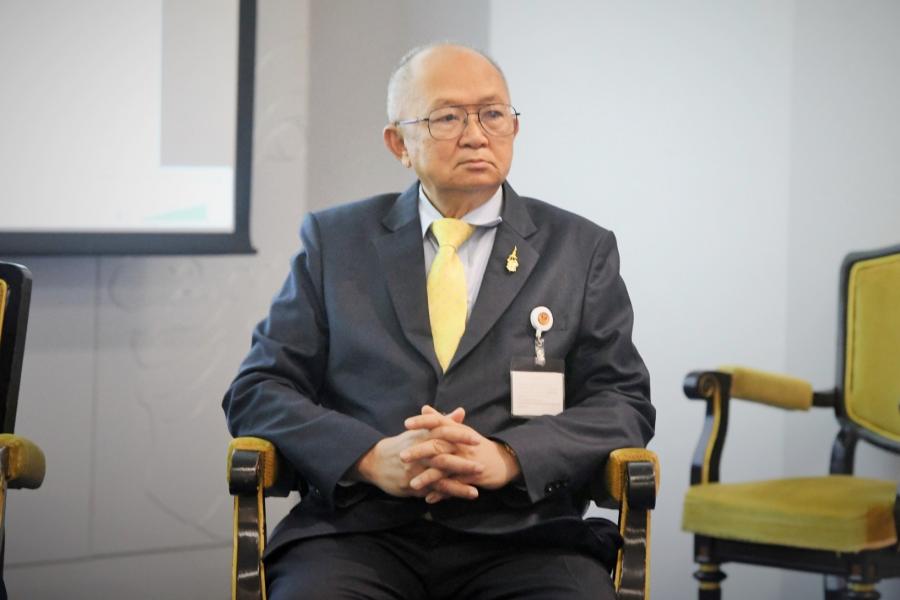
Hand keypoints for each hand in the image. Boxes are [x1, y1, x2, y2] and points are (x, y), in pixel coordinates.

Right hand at [349, 408, 481, 498]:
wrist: (375, 461)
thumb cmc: (403, 443)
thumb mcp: (420, 430)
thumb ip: (442, 422)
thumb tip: (461, 412)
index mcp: (422, 436)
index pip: (443, 433)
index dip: (460, 436)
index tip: (477, 440)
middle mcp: (418, 453)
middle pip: (442, 457)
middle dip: (463, 464)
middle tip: (482, 467)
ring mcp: (415, 471)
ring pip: (438, 479)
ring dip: (458, 486)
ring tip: (475, 492)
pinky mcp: (411, 486)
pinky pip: (431, 492)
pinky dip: (445, 496)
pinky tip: (458, 499)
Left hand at [402, 406, 520, 502]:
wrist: (504, 460)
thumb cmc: (477, 445)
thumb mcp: (460, 430)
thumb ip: (441, 419)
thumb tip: (424, 408)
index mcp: (457, 431)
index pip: (439, 422)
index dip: (423, 422)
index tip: (406, 424)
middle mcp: (461, 445)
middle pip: (438, 445)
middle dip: (419, 451)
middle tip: (402, 456)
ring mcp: (467, 461)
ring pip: (445, 468)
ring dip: (428, 477)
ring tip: (412, 484)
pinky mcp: (473, 477)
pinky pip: (455, 486)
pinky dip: (442, 492)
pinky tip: (429, 498)